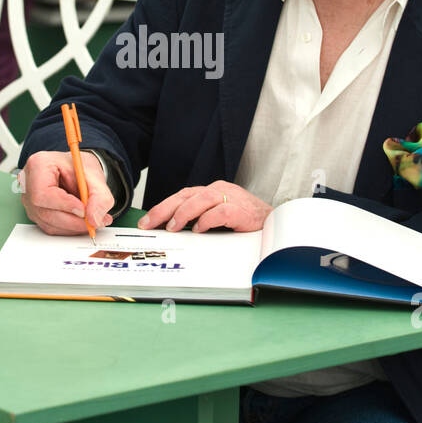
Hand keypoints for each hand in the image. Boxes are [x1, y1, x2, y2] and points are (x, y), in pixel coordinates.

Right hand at [21, 150, 113, 235]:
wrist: (77, 171)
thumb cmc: (79, 167)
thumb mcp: (94, 175)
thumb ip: (99, 196)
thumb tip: (94, 219)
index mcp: (38, 166)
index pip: (42, 193)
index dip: (64, 205)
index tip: (84, 210)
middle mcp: (28, 185)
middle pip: (45, 212)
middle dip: (74, 221)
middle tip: (96, 221)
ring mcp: (30, 202)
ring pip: (50, 224)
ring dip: (74, 226)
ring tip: (95, 219)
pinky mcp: (36, 214)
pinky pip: (52, 228)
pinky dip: (70, 228)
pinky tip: (83, 220)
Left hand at [138, 181, 271, 233]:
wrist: (275, 222)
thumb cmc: (246, 221)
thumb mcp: (217, 218)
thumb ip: (198, 219)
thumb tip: (171, 231)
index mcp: (211, 192)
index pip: (181, 196)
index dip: (162, 208)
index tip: (146, 222)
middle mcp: (219, 191)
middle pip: (186, 195)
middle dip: (164, 209)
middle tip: (149, 224)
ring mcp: (231, 198)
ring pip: (201, 199)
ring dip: (183, 213)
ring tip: (171, 227)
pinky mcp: (242, 210)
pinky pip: (221, 211)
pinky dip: (208, 219)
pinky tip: (199, 228)